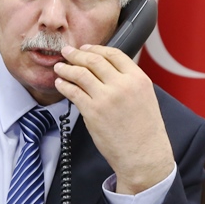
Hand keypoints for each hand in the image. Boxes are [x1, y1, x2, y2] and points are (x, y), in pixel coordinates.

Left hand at [53, 44, 173, 193]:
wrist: (144, 155)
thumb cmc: (145, 131)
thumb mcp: (145, 98)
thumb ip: (129, 82)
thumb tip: (107, 72)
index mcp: (138, 79)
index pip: (114, 54)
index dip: (96, 48)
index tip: (86, 47)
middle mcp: (123, 85)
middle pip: (94, 60)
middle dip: (77, 53)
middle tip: (67, 51)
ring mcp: (106, 98)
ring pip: (80, 73)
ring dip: (67, 67)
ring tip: (59, 67)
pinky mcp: (93, 112)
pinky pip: (73, 92)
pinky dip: (64, 85)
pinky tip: (60, 83)